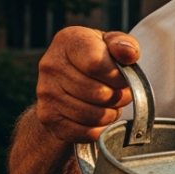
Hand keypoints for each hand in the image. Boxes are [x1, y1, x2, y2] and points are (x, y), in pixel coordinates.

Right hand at [35, 27, 139, 143]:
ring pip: (93, 115)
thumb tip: (129, 54)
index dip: (118, 76)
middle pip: (98, 93)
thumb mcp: (113, 44)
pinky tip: (100, 118)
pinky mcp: (47, 117)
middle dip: (119, 97)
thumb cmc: (98, 59)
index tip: (124, 78)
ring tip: (111, 105)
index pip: (97, 65)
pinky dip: (99, 129)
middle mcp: (50, 65)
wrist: (67, 82)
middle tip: (121, 94)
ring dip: (111, 113)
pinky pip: (84, 132)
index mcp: (68, 41)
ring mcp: (45, 92)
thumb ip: (125, 44)